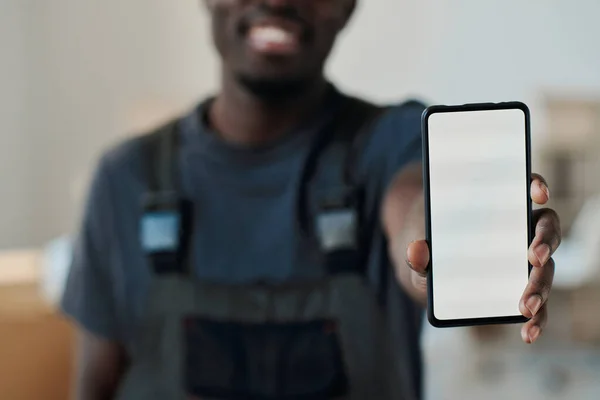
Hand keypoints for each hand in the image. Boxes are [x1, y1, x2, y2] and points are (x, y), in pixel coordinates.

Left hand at [406, 173, 560, 343]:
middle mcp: (519, 228)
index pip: (526, 186)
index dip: (536, 184)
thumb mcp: (416, 243)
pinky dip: (538, 318)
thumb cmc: (426, 239)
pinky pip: (537, 302)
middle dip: (545, 242)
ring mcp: (523, 258)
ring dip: (542, 286)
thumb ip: (415, 251)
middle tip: (534, 258)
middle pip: (546, 228)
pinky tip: (527, 332)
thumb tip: (416, 251)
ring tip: (525, 307)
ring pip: (547, 267)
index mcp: (497, 205)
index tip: (537, 193)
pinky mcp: (519, 286)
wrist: (425, 261)